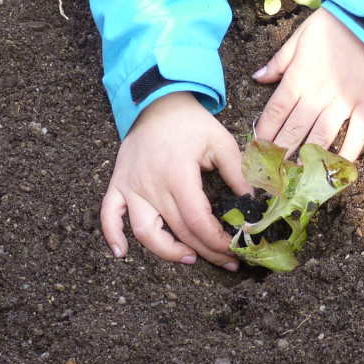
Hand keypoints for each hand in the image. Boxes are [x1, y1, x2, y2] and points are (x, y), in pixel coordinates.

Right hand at [101, 92, 250, 268]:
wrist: (158, 102)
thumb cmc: (191, 123)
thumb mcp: (221, 142)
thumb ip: (238, 173)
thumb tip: (254, 203)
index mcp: (178, 174)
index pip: (197, 221)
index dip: (217, 241)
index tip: (235, 249)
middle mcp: (152, 184)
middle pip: (178, 231)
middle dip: (206, 252)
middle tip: (227, 261)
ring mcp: (131, 186)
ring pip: (144, 231)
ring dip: (166, 252)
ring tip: (189, 258)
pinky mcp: (118, 183)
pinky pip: (109, 214)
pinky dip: (112, 235)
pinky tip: (122, 253)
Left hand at [253, 8, 363, 161]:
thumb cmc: (335, 26)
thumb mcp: (300, 36)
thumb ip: (279, 61)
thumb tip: (257, 78)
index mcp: (298, 78)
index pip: (275, 112)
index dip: (264, 132)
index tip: (257, 148)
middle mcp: (318, 95)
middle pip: (294, 130)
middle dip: (280, 152)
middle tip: (272, 171)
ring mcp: (344, 103)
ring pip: (320, 138)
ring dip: (306, 158)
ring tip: (295, 175)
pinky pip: (356, 136)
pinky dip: (346, 154)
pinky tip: (336, 167)